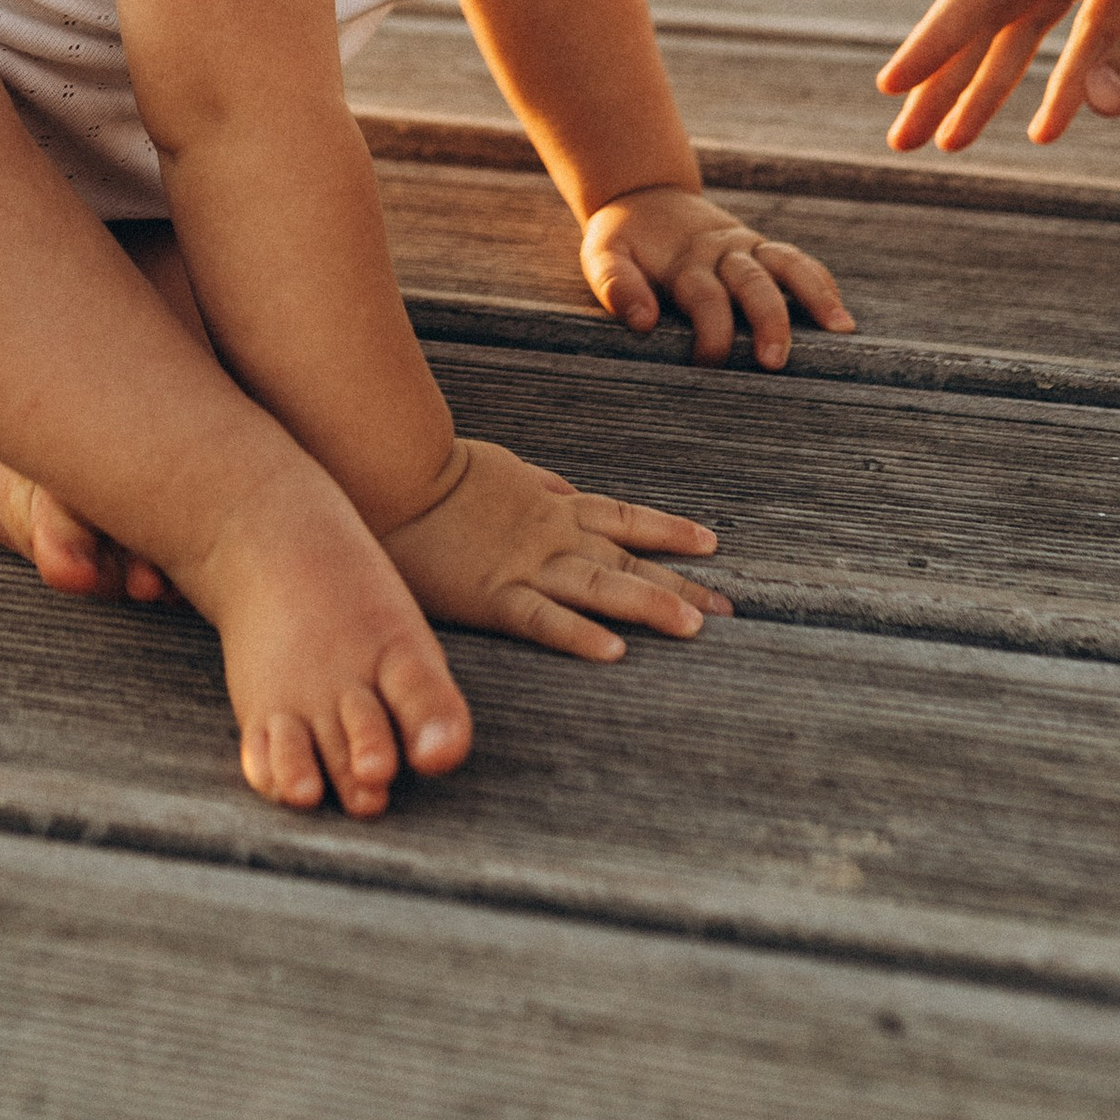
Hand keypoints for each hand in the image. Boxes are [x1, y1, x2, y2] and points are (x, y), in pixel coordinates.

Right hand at [382, 433, 728, 660]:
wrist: (391, 471)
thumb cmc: (436, 469)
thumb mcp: (500, 467)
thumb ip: (535, 483)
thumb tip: (563, 489)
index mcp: (551, 507)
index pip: (624, 518)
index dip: (668, 531)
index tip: (710, 545)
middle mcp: (551, 536)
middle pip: (628, 562)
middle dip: (680, 585)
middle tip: (728, 610)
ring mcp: (525, 565)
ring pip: (600, 587)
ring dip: (650, 605)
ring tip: (696, 627)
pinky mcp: (492, 595)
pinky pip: (543, 618)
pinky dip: (580, 634)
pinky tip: (615, 652)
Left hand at [580, 185, 853, 368]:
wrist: (645, 197)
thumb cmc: (624, 240)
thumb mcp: (603, 255)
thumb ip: (616, 285)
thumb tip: (643, 322)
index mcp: (684, 259)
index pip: (705, 296)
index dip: (711, 333)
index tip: (708, 367)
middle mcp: (721, 250)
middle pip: (753, 282)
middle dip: (768, 321)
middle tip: (775, 362)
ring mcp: (747, 246)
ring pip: (787, 264)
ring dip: (814, 295)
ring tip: (840, 330)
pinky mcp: (762, 248)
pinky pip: (797, 261)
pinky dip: (821, 284)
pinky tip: (840, 317)